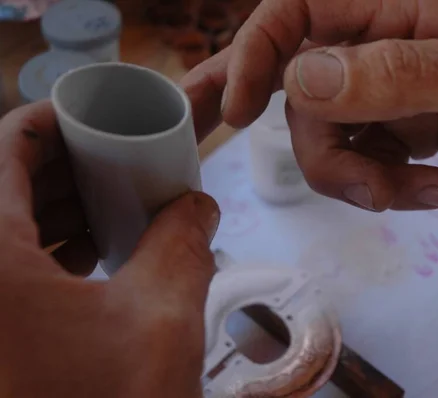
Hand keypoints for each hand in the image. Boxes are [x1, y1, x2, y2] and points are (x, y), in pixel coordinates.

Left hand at [0, 102, 218, 397]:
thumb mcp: (161, 318)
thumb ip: (183, 243)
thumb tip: (198, 203)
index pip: (3, 149)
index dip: (51, 120)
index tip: (94, 116)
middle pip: (0, 189)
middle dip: (63, 167)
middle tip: (118, 161)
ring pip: (0, 233)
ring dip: (54, 212)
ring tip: (112, 206)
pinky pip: (2, 274)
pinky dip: (40, 255)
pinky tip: (88, 259)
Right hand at [184, 0, 437, 210]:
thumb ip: (391, 73)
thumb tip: (300, 79)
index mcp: (397, 5)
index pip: (296, 12)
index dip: (255, 55)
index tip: (234, 112)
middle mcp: (383, 42)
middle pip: (305, 96)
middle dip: (329, 153)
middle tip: (372, 190)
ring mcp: (392, 89)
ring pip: (331, 137)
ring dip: (365, 178)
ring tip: (422, 192)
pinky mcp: (405, 127)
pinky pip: (364, 160)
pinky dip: (392, 185)